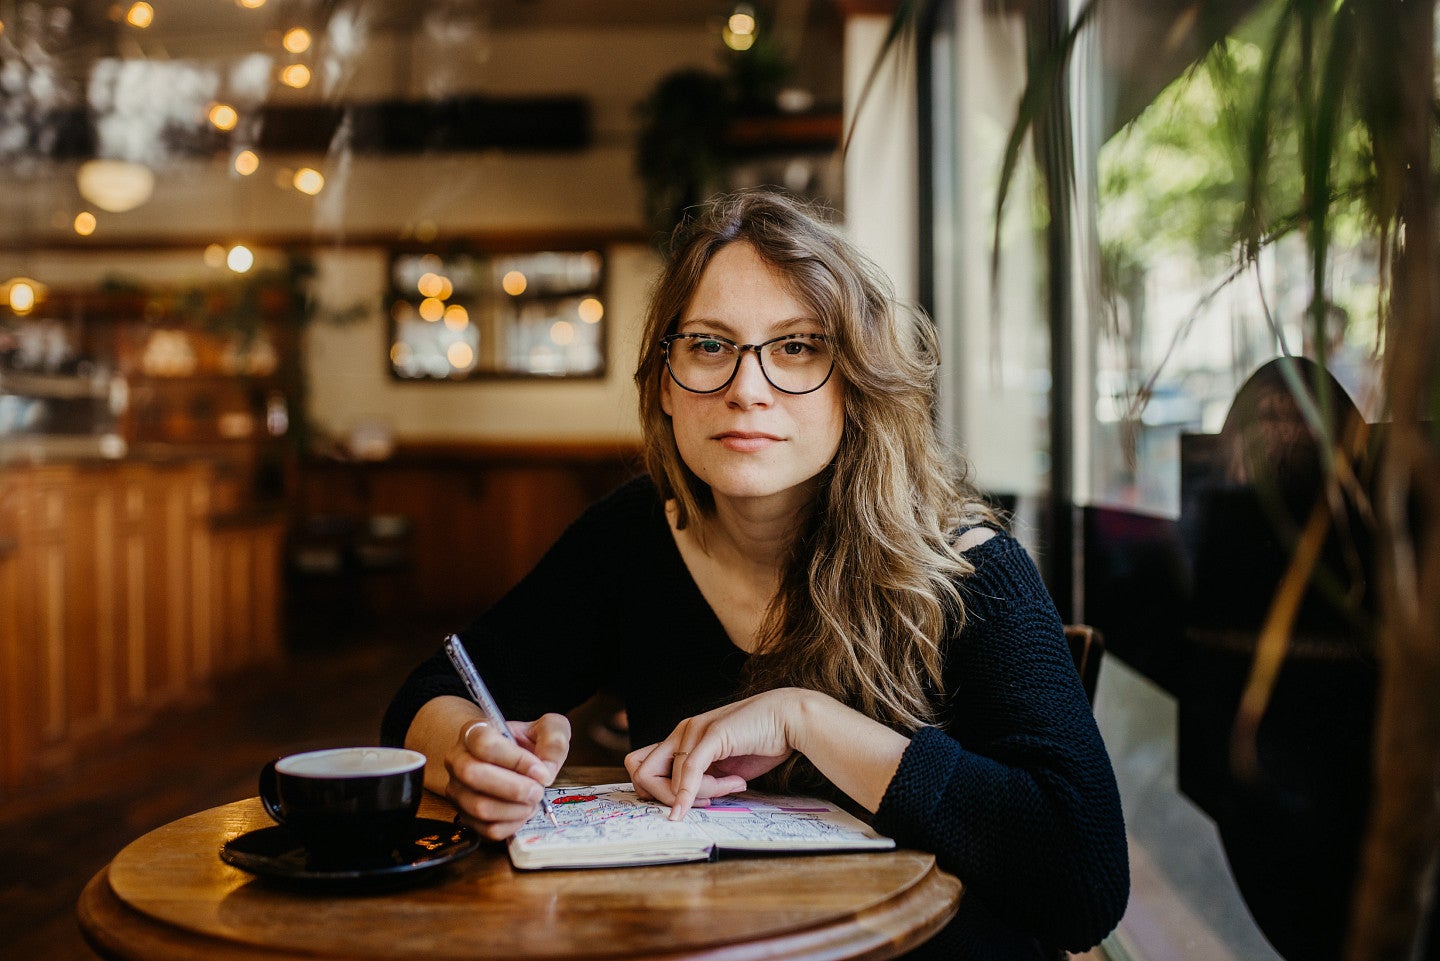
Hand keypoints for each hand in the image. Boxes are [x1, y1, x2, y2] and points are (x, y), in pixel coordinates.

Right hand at [446, 713, 569, 839]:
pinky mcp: (465, 816)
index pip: (485, 744)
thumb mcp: (549, 729)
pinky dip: (512, 824)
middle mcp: (458, 760)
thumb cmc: (528, 743)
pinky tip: (523, 811)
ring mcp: (457, 790)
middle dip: (514, 788)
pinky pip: (486, 829)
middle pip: (473, 775)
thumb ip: (553, 740)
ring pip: (479, 807)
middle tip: (538, 791)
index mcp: (474, 731)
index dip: (516, 760)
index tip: (541, 771)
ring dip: (515, 809)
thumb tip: (545, 772)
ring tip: (533, 801)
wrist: (515, 761)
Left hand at [625, 689, 811, 820]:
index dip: (657, 793)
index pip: (643, 768)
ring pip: (670, 778)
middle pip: (642, 774)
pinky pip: (689, 771)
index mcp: (682, 738)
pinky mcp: (711, 734)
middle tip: (706, 802)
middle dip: (665, 798)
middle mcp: (682, 732)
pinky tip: (690, 809)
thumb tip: (682, 803)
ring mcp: (694, 730)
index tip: (690, 802)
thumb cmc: (759, 744)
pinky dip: (685, 795)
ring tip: (734, 783)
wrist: (789, 720)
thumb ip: (701, 779)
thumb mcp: (722, 768)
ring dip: (698, 795)